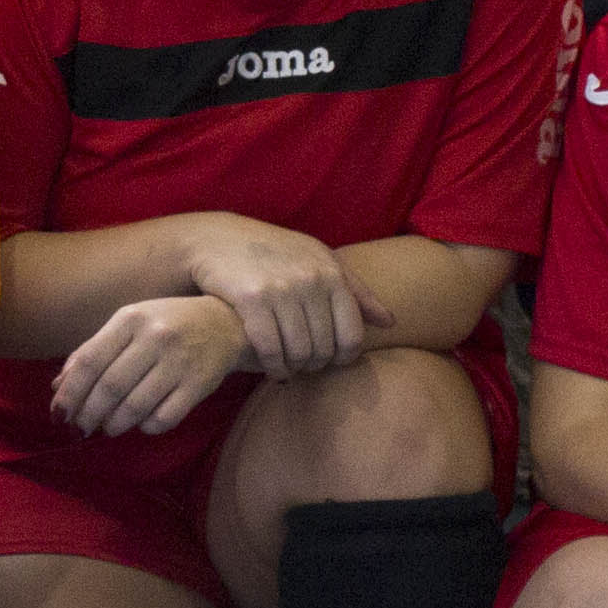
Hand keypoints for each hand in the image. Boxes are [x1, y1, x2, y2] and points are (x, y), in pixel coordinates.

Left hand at [49, 292, 250, 437]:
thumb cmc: (165, 323)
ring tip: (106, 429)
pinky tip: (140, 425)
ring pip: (136, 406)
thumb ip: (93, 349)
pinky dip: (146, 427)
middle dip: (89, 414)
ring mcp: (179, 362)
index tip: (58, 413)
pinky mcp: (199, 384)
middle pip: (110, 387)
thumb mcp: (128, 323)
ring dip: (114, 424)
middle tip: (79, 428)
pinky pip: (165, 417)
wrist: (225, 322)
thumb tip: (58, 385)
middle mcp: (154, 338)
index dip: (70, 392)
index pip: (89, 361)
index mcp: (129, 319)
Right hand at [176, 218, 367, 378]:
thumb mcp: (319, 260)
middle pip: (325, 347)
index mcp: (331, 273)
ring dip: (295, 368)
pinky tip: (272, 369)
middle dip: (316, 364)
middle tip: (306, 367)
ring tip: (290, 369)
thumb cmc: (276, 252)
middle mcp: (310, 280)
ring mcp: (280, 289)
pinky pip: (270, 348)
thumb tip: (390, 323)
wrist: (217, 238)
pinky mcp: (250, 299)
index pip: (352, 334)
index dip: (345, 357)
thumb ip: (356, 292)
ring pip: (298, 351)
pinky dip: (273, 366)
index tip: (332, 362)